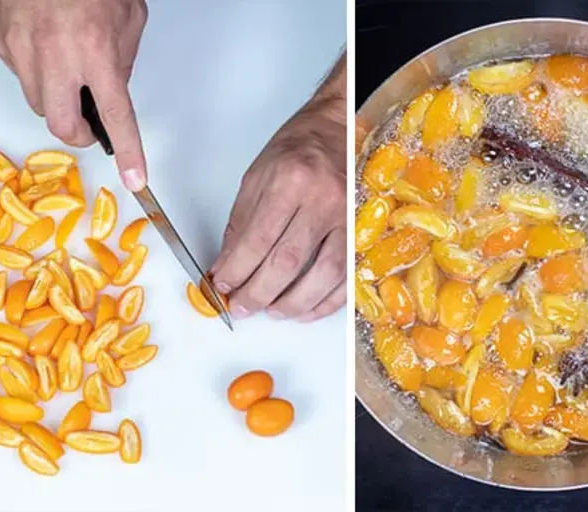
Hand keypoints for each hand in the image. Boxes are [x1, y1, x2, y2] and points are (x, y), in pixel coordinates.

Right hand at [0, 0, 148, 190]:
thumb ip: (123, 59)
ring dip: (60, 100)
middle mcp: (55, 56)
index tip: (136, 178)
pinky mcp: (0, 43)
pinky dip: (39, 74)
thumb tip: (113, 89)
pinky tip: (49, 48)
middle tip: (93, 121)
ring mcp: (21, 51)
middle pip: (64, 127)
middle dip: (81, 132)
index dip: (130, 151)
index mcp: (94, 50)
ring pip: (40, 104)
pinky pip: (22, 77)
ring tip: (71, 69)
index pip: (115, 116)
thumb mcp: (128, 17)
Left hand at [210, 57, 346, 321]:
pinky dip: (327, 301)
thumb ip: (242, 222)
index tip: (222, 286)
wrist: (341, 128)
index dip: (236, 270)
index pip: (258, 239)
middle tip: (243, 307)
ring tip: (273, 312)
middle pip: (288, 262)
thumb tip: (228, 266)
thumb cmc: (299, 149)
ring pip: (323, 275)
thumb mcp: (258, 175)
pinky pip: (349, 276)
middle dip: (259, 293)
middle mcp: (323, 199)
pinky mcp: (365, 231)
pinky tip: (307, 310)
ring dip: (294, 303)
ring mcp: (350, 217)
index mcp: (290, 180)